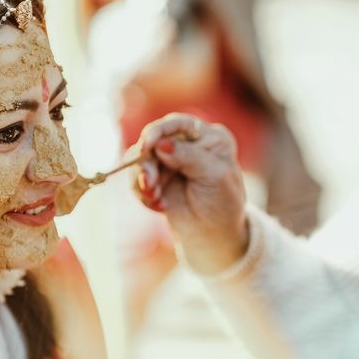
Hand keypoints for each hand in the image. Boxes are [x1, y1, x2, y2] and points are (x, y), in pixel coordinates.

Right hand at [129, 113, 247, 273]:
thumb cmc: (222, 203)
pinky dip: (142, 193)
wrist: (213, 235)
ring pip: (140, 159)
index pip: (179, 123)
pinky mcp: (156, 177)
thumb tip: (160, 144)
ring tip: (155, 199)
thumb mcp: (214, 176)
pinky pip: (136, 177)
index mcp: (209, 138)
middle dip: (147, 163)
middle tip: (149, 184)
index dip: (159, 130)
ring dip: (143, 180)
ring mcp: (169, 160)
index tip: (146, 145)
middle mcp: (187, 144)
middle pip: (153, 141)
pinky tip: (158, 206)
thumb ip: (189, 157)